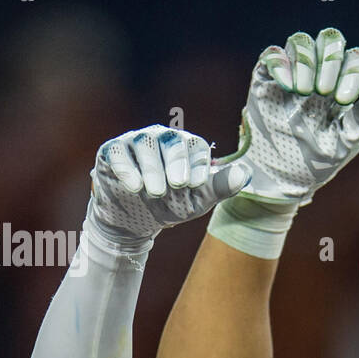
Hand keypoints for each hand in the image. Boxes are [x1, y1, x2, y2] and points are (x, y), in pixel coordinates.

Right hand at [87, 125, 250, 248]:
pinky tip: (135, 187)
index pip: (195, 146)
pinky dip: (127, 168)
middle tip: (178, 186)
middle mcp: (160, 138)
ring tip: (157, 192)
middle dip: (175, 162)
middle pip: (170, 140)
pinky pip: (118, 152)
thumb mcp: (199, 199)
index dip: (197, 164)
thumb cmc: (172, 204)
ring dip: (152, 168)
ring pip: (144, 144)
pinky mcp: (111, 151)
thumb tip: (247, 173)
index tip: (197, 184)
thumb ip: (221, 187)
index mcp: (185, 146)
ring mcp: (134, 142)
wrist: (137, 219)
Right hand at [221, 27, 358, 209]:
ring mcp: (294, 74)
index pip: (356, 60)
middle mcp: (320, 74)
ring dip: (306, 62)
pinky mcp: (267, 79)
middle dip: (330, 60)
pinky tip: (286, 86)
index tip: (342, 100)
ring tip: (303, 92)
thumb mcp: (346, 142)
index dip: (353, 72)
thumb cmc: (319, 160)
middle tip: (323, 91)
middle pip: (331, 40)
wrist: (282, 176)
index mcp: (344, 87)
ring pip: (302, 42)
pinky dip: (281, 63)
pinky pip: (273, 55)